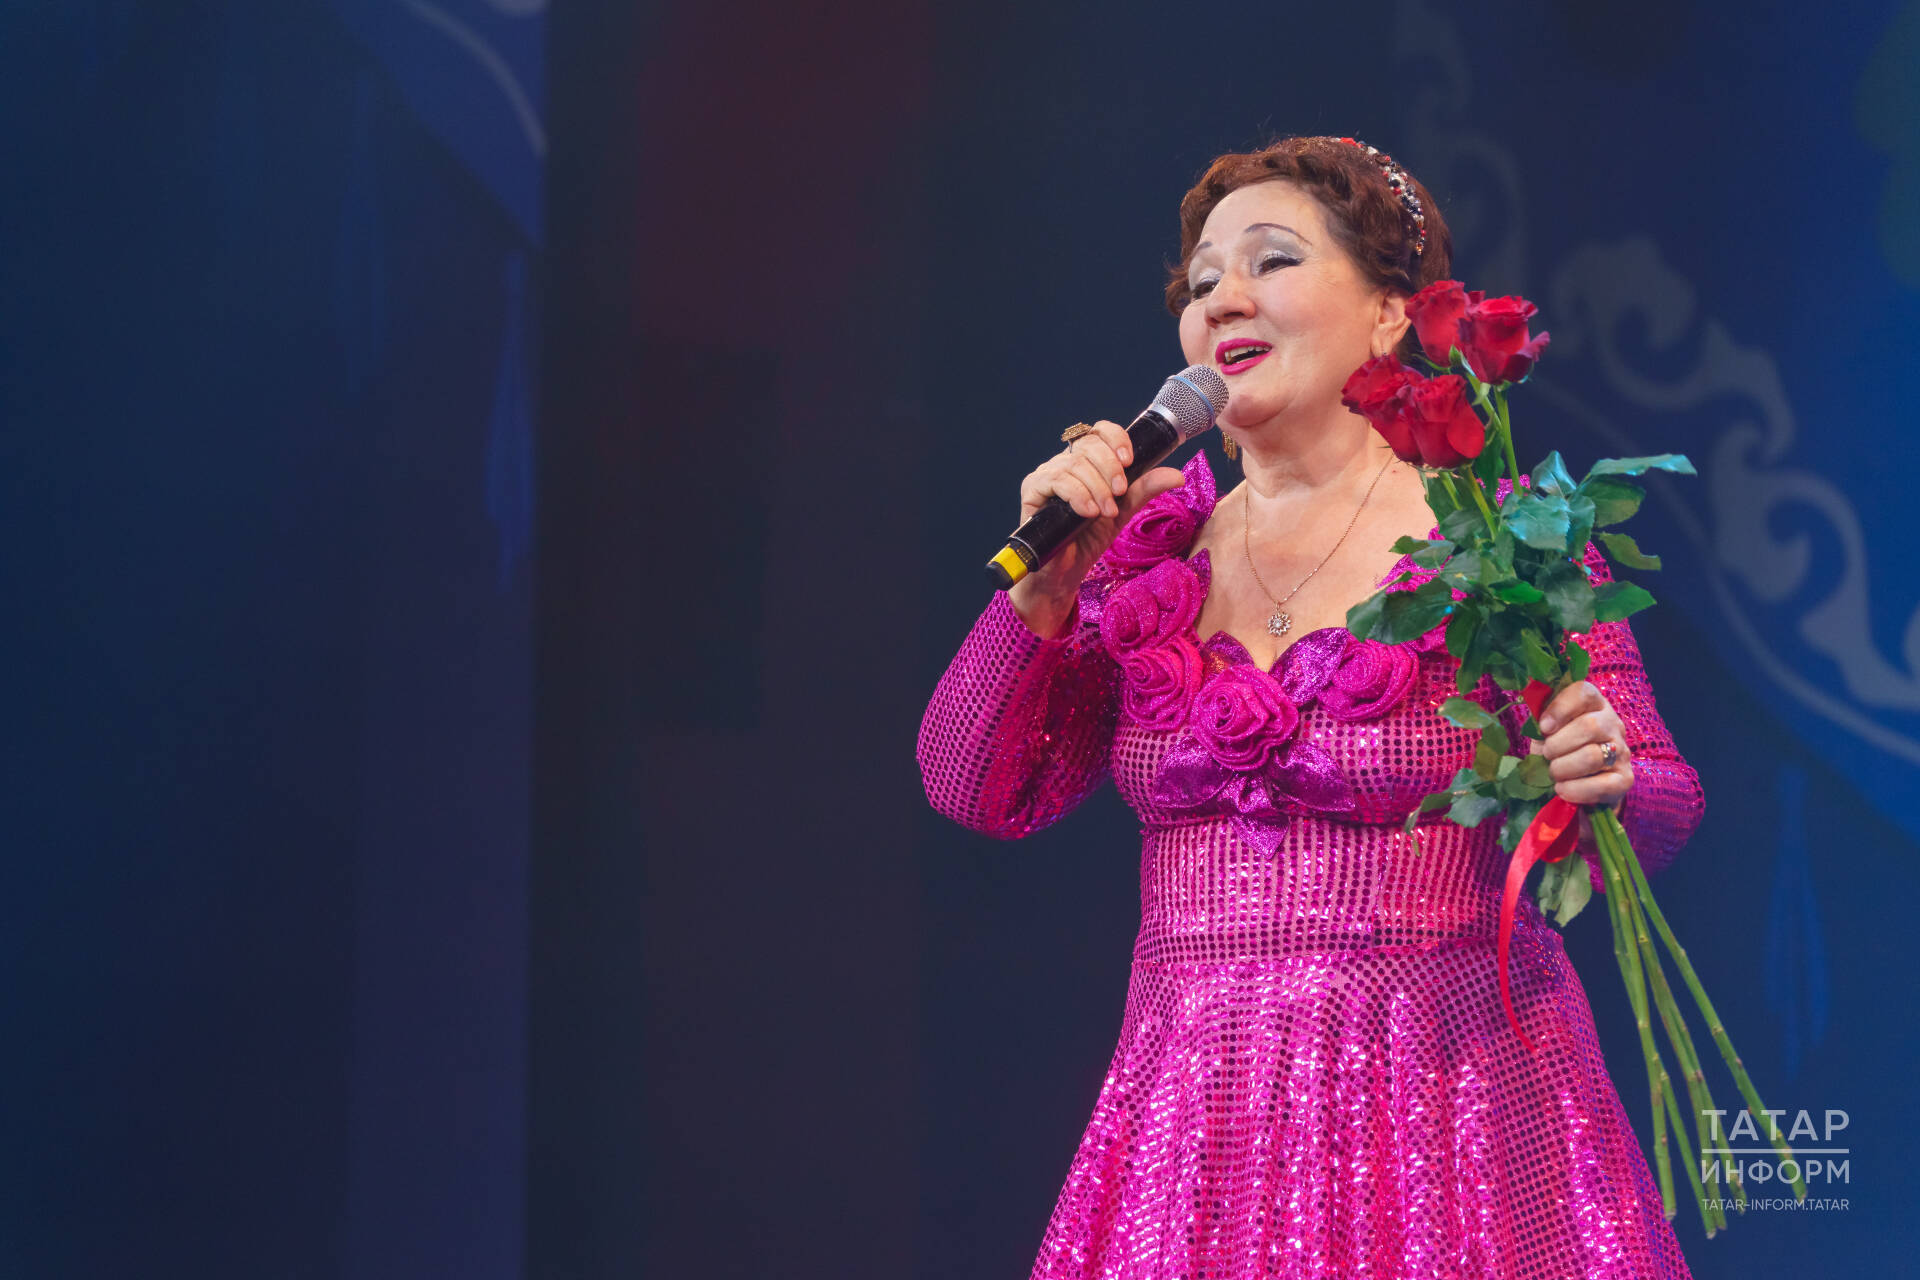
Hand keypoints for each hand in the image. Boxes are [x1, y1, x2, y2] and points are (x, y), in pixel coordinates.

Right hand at [1007, 420, 1184, 636]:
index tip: (1129, 461)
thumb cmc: (1089, 539)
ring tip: (1105, 512)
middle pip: (1088, 444)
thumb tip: (1177, 476)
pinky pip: (1056, 480)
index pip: (1100, 432)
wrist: (1065, 572)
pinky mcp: (1032, 490)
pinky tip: (1088, 512)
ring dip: (1096, 487)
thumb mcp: (1123, 511)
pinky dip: (1077, 495)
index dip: (1115, 439)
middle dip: (1110, 468)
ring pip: (1074, 464)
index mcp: (1087, 461)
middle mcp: (1065, 462)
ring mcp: (1047, 474)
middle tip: (1120, 494)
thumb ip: (1144, 490)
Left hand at [1535, 680, 1633, 807]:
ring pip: (1593, 756)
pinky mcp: (1625, 779)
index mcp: (1593, 705)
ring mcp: (1622, 751)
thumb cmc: (1559, 751)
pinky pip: (1604, 785)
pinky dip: (1577, 790)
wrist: (1579, 784)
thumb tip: (1538, 725)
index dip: (1561, 708)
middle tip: (1547, 756)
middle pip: (1589, 726)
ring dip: (1564, 768)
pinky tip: (1563, 790)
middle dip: (1558, 745)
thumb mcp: (1548, 732)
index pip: (1584, 693)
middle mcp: (1612, 724)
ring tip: (1554, 774)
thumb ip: (1543, 724)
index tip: (1544, 727)